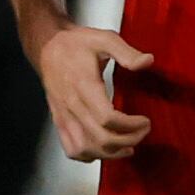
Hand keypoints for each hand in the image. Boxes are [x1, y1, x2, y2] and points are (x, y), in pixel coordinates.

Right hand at [37, 24, 151, 160]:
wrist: (46, 48)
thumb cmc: (76, 43)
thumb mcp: (104, 38)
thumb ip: (126, 52)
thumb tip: (147, 62)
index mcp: (84, 86)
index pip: (108, 119)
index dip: (130, 126)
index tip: (145, 121)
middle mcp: (72, 106)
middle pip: (101, 139)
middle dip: (128, 140)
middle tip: (142, 132)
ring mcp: (64, 117)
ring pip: (87, 149)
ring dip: (111, 153)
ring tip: (128, 146)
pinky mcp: (59, 122)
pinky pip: (72, 149)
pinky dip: (90, 155)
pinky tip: (104, 149)